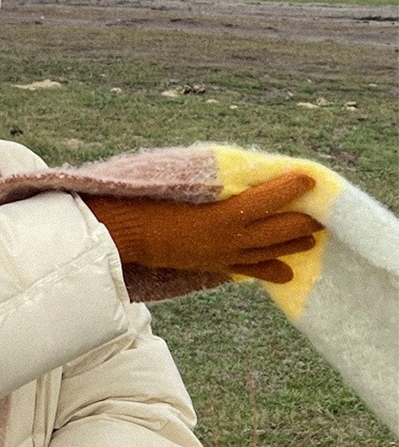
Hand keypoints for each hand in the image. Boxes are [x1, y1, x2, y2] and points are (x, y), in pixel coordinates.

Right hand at [83, 171, 322, 283]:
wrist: (126, 236)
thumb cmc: (148, 203)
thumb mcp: (184, 184)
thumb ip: (217, 181)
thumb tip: (241, 174)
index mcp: (223, 215)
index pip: (269, 199)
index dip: (292, 188)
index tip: (310, 177)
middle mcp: (230, 239)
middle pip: (279, 230)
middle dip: (303, 221)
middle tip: (321, 212)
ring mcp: (223, 255)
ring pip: (270, 251)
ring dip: (293, 243)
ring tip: (312, 237)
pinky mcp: (214, 265)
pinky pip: (248, 269)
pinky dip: (269, 269)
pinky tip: (285, 271)